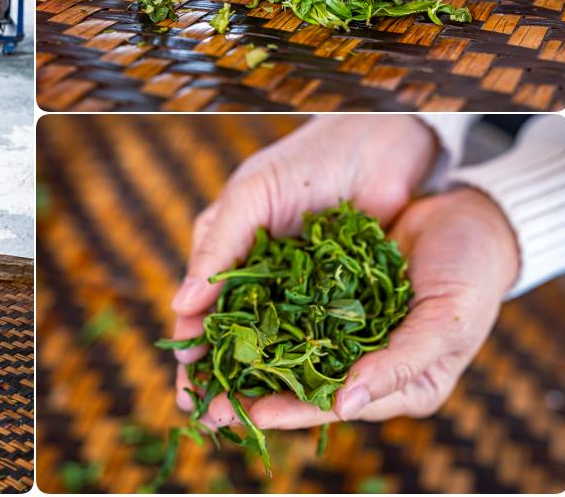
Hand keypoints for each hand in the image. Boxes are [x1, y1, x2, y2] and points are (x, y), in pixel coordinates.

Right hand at [170, 115, 438, 421]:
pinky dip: (311, 366)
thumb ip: (216, 249)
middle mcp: (264, 281)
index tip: (185, 391)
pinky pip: (323, 340)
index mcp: (231, 255)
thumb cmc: (306, 162)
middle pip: (236, 341)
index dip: (190, 352)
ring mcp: (305, 293)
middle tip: (214, 419)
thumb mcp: (251, 197)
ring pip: (277, 348)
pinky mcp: (347, 300)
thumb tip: (181, 305)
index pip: (201, 312)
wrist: (383, 144)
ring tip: (252, 418)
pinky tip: (306, 393)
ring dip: (264, 383)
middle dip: (223, 380)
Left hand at [227, 187, 517, 428]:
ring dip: (242, 355)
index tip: (244, 414)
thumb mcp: (446, 323)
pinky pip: (286, 308)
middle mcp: (365, 361)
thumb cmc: (471, 276)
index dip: (288, 410)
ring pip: (285, 349)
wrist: (471, 217)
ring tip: (196, 363)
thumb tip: (343, 403)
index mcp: (397, 383)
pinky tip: (220, 315)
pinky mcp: (330, 292)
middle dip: (250, 392)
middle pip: (299, 384)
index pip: (333, 404)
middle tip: (199, 403)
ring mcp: (345, 326)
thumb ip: (398, 364)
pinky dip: (255, 314)